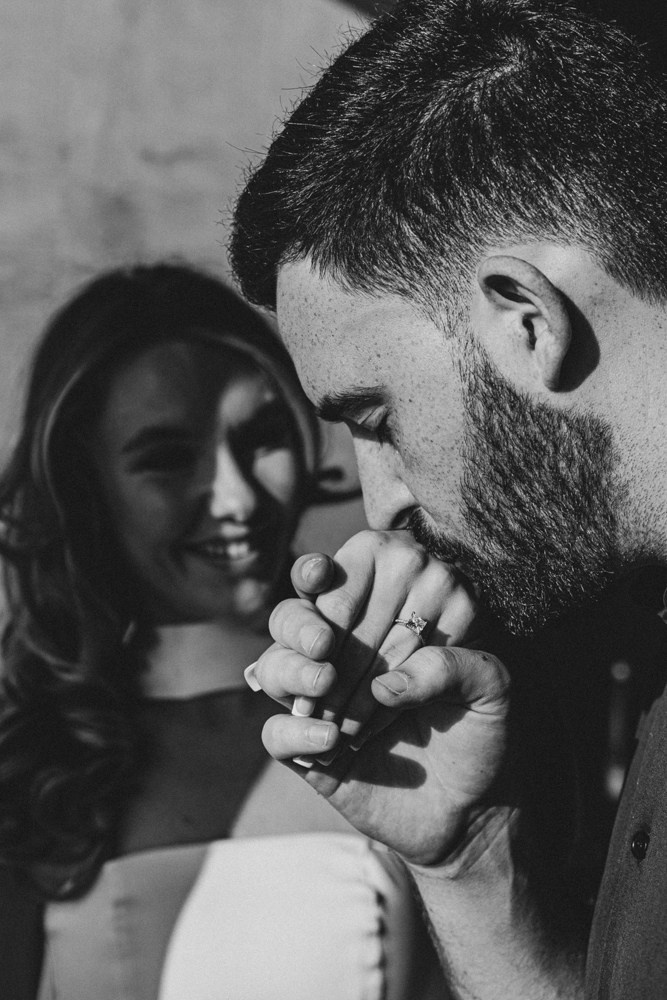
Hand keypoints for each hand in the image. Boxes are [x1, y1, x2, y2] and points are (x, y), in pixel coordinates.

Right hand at [249, 530, 511, 865]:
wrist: (475, 811)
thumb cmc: (482, 735)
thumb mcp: (492, 690)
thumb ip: (455, 665)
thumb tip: (389, 683)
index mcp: (389, 618)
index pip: (349, 574)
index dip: (340, 576)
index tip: (344, 598)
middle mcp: (345, 651)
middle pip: (296, 613)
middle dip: (301, 623)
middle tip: (324, 644)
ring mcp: (321, 700)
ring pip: (273, 663)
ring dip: (291, 667)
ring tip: (324, 683)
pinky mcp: (308, 749)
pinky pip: (275, 734)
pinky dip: (294, 732)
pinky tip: (330, 740)